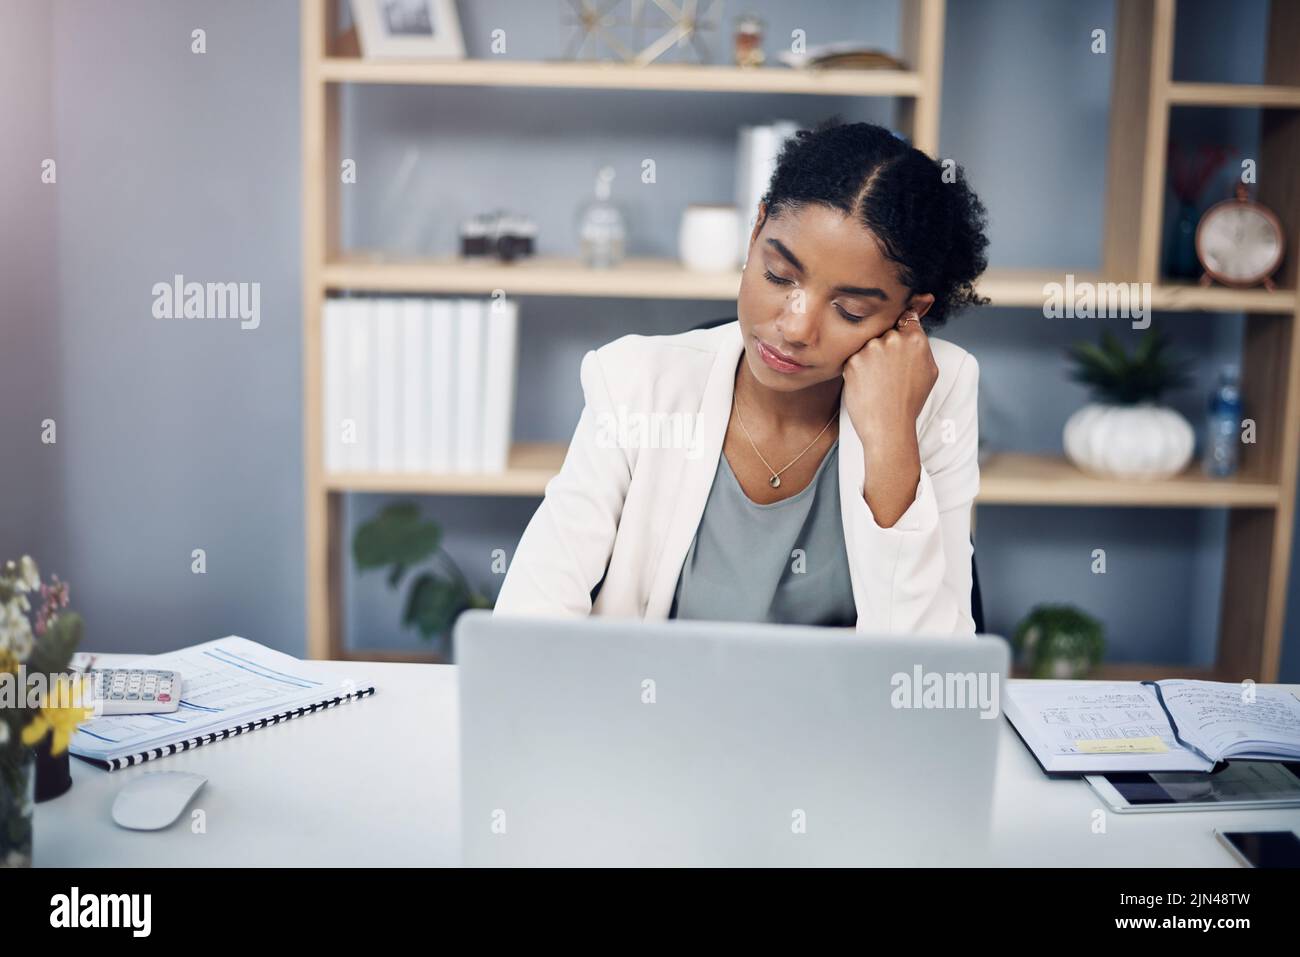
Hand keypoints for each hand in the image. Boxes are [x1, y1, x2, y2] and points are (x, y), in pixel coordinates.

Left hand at [841, 312, 938, 447]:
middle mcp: (894, 339)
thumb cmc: (909, 402)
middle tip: (887, 371)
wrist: (888, 426)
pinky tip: (867, 385)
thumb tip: (914, 325)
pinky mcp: (853, 360)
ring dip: (870, 358)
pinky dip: (857, 369)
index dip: (901, 326)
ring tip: (878, 381)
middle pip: (885, 332)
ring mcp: (871, 349)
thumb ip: (922, 346)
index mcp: (916, 340)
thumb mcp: (929, 371)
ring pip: (868, 345)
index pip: (907, 317)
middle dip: (885, 347)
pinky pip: (854, 358)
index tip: (898, 330)